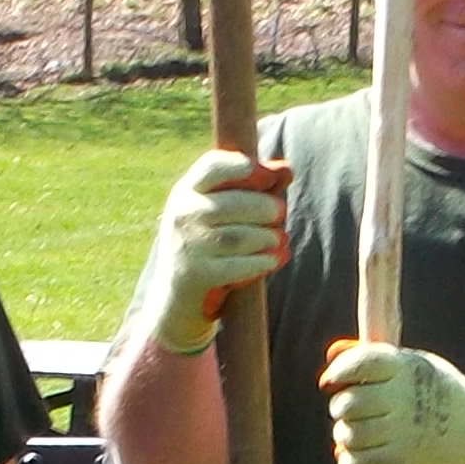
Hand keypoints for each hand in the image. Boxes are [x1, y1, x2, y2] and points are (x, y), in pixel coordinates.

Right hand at [140, 151, 291, 355]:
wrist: (177, 298)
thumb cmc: (207, 245)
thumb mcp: (219, 213)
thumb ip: (253, 188)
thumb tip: (287, 170)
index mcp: (186, 192)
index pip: (211, 167)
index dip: (239, 165)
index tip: (264, 174)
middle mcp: (182, 215)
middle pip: (232, 203)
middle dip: (264, 206)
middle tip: (280, 212)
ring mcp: (187, 246)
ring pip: (239, 236)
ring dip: (267, 236)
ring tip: (279, 238)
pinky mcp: (197, 275)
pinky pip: (239, 265)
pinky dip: (263, 261)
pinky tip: (276, 258)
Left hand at [320, 338, 464, 463]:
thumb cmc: (440, 392)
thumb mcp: (415, 365)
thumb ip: (373, 359)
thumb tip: (331, 352)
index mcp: (405, 366)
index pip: (359, 363)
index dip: (337, 372)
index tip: (329, 383)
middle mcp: (403, 395)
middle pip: (349, 402)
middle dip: (339, 408)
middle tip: (345, 413)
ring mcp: (404, 427)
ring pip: (351, 433)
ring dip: (344, 436)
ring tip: (351, 435)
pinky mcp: (405, 456)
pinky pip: (363, 460)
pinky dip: (350, 460)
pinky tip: (351, 457)